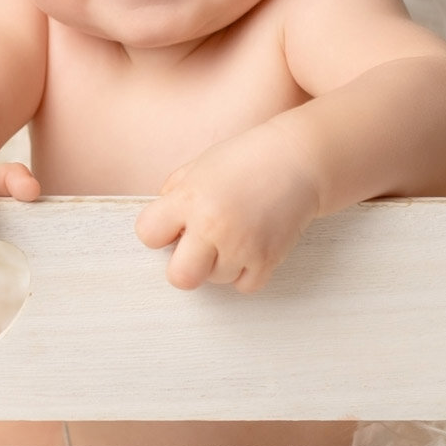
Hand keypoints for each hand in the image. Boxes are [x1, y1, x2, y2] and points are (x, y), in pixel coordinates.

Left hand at [134, 120, 322, 291]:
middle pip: (179, 277)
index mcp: (189, 199)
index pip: (148, 235)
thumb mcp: (198, 167)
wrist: (298, 160)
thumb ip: (173, 195)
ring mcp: (241, 246)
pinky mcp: (268, 259)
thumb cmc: (244, 160)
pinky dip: (246, 273)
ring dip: (219, 264)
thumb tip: (161, 228)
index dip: (158, 232)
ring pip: (214, 280)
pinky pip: (245, 286)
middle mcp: (212, 225)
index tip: (173, 226)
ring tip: (233, 235)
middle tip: (196, 249)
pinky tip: (250, 247)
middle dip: (183, 266)